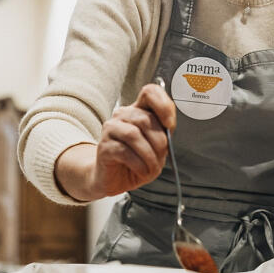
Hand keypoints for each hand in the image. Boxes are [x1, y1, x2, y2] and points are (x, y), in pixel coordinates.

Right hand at [58, 84, 175, 201]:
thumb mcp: (157, 148)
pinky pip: (124, 151)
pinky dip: (139, 164)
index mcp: (139, 111)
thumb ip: (163, 135)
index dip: (163, 106)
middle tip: (161, 158)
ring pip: (134, 134)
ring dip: (149, 155)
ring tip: (151, 168)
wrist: (114, 180)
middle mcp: (123, 115)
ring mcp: (111, 129)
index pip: (150, 92)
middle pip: (145, 119)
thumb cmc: (137, 162)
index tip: (170, 126)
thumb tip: (168, 132)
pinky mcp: (104, 146)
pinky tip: (141, 171)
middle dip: (159, 142)